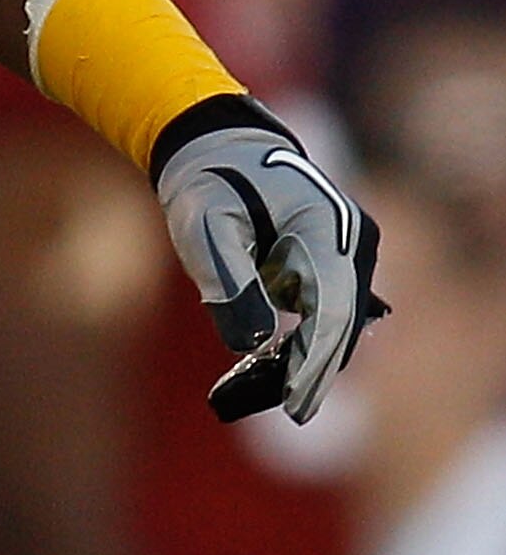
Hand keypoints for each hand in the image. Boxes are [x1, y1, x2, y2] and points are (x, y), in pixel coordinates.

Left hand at [152, 98, 386, 423]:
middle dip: (302, 374)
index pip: (331, 309)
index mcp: (326, 225)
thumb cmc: (209, 180)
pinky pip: (320, 319)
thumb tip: (255, 341)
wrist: (218, 146)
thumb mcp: (204, 224)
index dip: (312, 362)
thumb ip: (229, 278)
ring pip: (331, 328)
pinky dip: (292, 347)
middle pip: (337, 326)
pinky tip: (252, 375)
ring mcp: (345, 256)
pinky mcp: (330, 269)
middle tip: (253, 408)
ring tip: (236, 397)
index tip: (293, 406)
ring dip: (294, 365)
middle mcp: (349, 242)